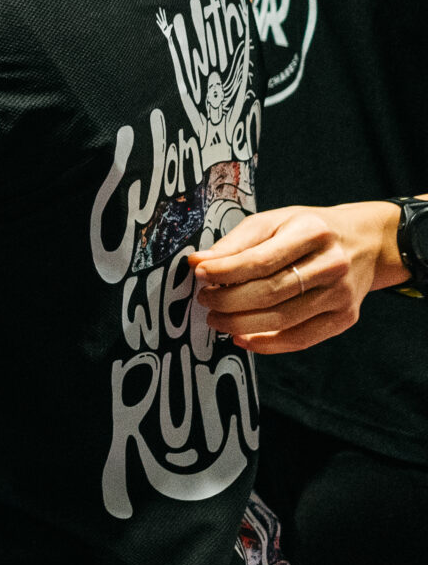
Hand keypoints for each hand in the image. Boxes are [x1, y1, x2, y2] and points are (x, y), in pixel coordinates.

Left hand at [191, 201, 401, 354]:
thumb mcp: (274, 221)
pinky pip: (300, 339)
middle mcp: (332, 264)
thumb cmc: (310, 231)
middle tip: (205, 299)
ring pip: (282, 320)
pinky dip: (266, 343)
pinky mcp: (345, 318)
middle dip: (228, 300)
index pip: (260, 260)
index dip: (224, 271)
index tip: (199, 274)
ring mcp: (341, 294)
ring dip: (239, 324)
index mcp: (313, 233)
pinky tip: (241, 337)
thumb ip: (236, 242)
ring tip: (216, 318)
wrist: (365, 243)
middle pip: (270, 293)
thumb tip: (198, 262)